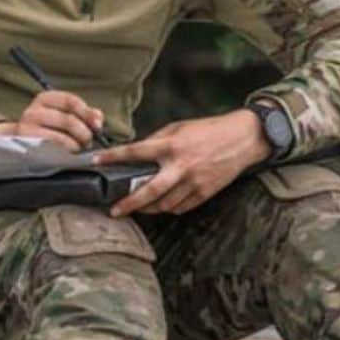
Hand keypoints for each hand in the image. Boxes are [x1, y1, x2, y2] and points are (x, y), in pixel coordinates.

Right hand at [0, 90, 104, 151]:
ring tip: (78, 148)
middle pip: (68, 120)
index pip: (71, 101)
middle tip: (88, 141)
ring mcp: (28, 127)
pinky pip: (53, 150)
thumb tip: (98, 117)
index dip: (87, 113)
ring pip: (62, 137)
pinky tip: (69, 153)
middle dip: (84, 134)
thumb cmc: (44, 128)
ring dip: (76, 146)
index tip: (98, 125)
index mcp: (45, 98)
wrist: (15, 140)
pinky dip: (66, 153)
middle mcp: (34, 110)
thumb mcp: (60, 114)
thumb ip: (82, 114)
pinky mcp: (27, 145)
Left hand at [93, 109, 271, 217]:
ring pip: (164, 204)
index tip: (95, 162)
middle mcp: (181, 166)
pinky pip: (180, 207)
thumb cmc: (209, 130)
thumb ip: (156, 141)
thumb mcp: (178, 128)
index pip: (135, 152)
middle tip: (114, 211)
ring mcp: (194, 182)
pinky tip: (160, 205)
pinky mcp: (205, 193)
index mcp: (171, 146)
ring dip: (147, 208)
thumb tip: (136, 153)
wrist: (244, 139)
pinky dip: (168, 208)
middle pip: (148, 191)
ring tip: (135, 208)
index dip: (113, 157)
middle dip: (129, 204)